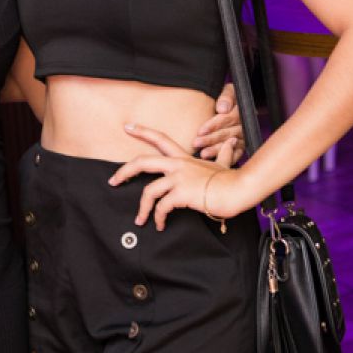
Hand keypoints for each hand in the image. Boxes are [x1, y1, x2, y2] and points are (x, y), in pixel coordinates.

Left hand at [109, 125, 245, 229]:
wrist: (239, 189)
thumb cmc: (231, 180)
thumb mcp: (223, 164)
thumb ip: (224, 154)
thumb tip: (231, 143)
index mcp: (184, 158)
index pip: (160, 139)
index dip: (142, 132)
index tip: (127, 127)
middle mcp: (178, 165)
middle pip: (143, 162)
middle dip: (124, 171)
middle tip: (113, 181)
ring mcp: (178, 178)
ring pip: (149, 191)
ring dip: (142, 208)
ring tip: (141, 220)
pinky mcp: (181, 193)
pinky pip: (162, 207)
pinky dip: (158, 217)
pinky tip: (160, 225)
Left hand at [192, 81, 244, 161]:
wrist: (235, 104)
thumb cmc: (227, 97)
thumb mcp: (228, 91)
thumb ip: (226, 97)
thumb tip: (222, 108)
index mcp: (239, 110)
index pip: (226, 119)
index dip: (213, 125)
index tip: (200, 131)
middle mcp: (243, 125)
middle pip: (226, 133)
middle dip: (210, 139)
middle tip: (196, 143)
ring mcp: (242, 137)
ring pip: (230, 145)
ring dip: (216, 150)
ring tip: (203, 154)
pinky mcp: (241, 146)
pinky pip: (237, 154)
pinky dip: (228, 158)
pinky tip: (215, 162)